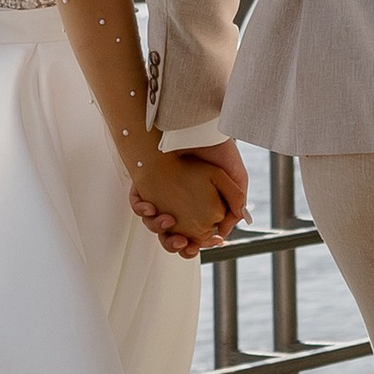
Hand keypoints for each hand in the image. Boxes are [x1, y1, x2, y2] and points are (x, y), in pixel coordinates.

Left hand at [129, 142, 246, 255]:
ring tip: (168, 220)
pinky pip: (137, 204)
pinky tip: (150, 206)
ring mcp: (158, 196)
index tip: (195, 246)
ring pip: (152, 223)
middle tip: (181, 242)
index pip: (190, 236)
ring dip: (157, 227)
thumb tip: (224, 232)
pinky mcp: (144, 185)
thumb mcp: (235, 178)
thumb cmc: (218, 150)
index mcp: (195, 208)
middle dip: (173, 243)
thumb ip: (235, 203)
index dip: (192, 245)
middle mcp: (176, 204)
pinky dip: (142, 209)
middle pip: (168, 235)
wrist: (198, 126)